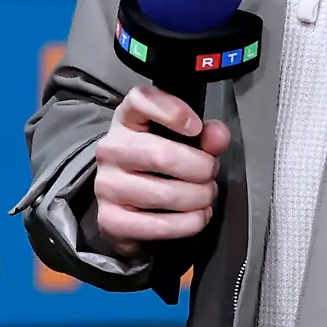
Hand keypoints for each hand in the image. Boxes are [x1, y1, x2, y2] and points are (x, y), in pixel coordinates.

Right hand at [94, 86, 230, 258]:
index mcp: (127, 119)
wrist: (128, 208)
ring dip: (199, 198)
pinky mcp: (111, 220)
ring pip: (165, 193)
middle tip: (211, 173)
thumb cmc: (158, 166)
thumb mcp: (182, 142)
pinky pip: (159, 225)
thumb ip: (205, 136)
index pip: (140, 100)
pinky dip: (189, 223)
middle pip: (161, 155)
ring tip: (205, 196)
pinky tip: (197, 216)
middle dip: (200, 168)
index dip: (172, 111)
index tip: (196, 127)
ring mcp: (107, 185)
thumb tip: (218, 135)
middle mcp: (111, 149)